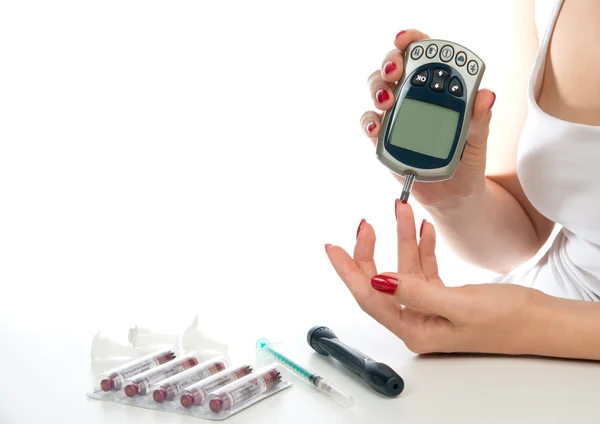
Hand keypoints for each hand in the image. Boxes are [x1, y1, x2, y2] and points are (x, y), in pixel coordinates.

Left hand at [325, 200, 541, 354]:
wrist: (541, 322)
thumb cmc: (507, 322)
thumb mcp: (458, 306)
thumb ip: (415, 292)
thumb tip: (377, 280)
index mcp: (414, 329)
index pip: (369, 296)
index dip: (348, 270)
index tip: (332, 248)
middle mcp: (417, 320)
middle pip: (381, 281)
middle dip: (371, 250)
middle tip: (364, 224)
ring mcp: (429, 307)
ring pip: (404, 268)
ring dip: (403, 238)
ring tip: (401, 209)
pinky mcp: (443, 297)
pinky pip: (424, 267)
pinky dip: (422, 247)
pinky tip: (422, 228)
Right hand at [360, 29, 495, 207]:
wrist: (454, 197)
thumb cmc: (468, 162)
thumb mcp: (479, 139)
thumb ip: (479, 118)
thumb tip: (486, 95)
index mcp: (438, 89)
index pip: (423, 55)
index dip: (413, 41)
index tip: (407, 40)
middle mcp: (414, 97)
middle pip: (393, 67)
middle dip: (390, 61)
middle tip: (395, 69)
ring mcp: (396, 117)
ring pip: (377, 90)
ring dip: (377, 89)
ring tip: (385, 100)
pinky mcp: (384, 140)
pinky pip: (370, 124)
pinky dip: (369, 122)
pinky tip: (375, 127)